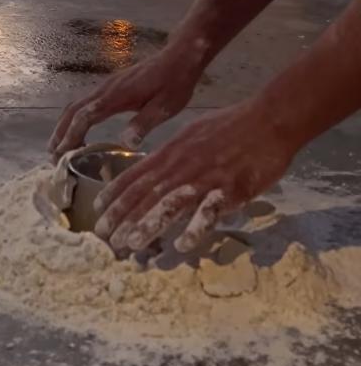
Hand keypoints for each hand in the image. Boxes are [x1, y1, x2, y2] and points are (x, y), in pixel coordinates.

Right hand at [48, 42, 204, 160]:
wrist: (178, 58)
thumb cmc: (174, 83)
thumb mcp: (165, 107)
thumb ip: (144, 123)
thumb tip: (126, 143)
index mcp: (116, 96)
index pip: (85, 116)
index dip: (72, 136)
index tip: (62, 155)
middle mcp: (105, 89)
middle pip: (73, 111)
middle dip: (60, 133)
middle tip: (53, 158)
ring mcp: (106, 86)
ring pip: (76, 106)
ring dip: (64, 126)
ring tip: (58, 148)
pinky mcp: (110, 87)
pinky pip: (85, 103)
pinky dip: (74, 119)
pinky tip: (78, 131)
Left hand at [93, 101, 295, 255]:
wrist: (268, 119)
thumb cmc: (232, 125)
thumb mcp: (194, 132)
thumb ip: (174, 152)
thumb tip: (157, 166)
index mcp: (173, 150)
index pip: (137, 174)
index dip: (116, 193)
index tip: (98, 209)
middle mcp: (183, 164)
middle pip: (147, 192)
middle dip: (123, 215)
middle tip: (103, 236)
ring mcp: (205, 177)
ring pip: (170, 203)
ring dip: (148, 224)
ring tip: (130, 244)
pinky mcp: (231, 189)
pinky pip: (209, 212)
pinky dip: (195, 228)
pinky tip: (182, 245)